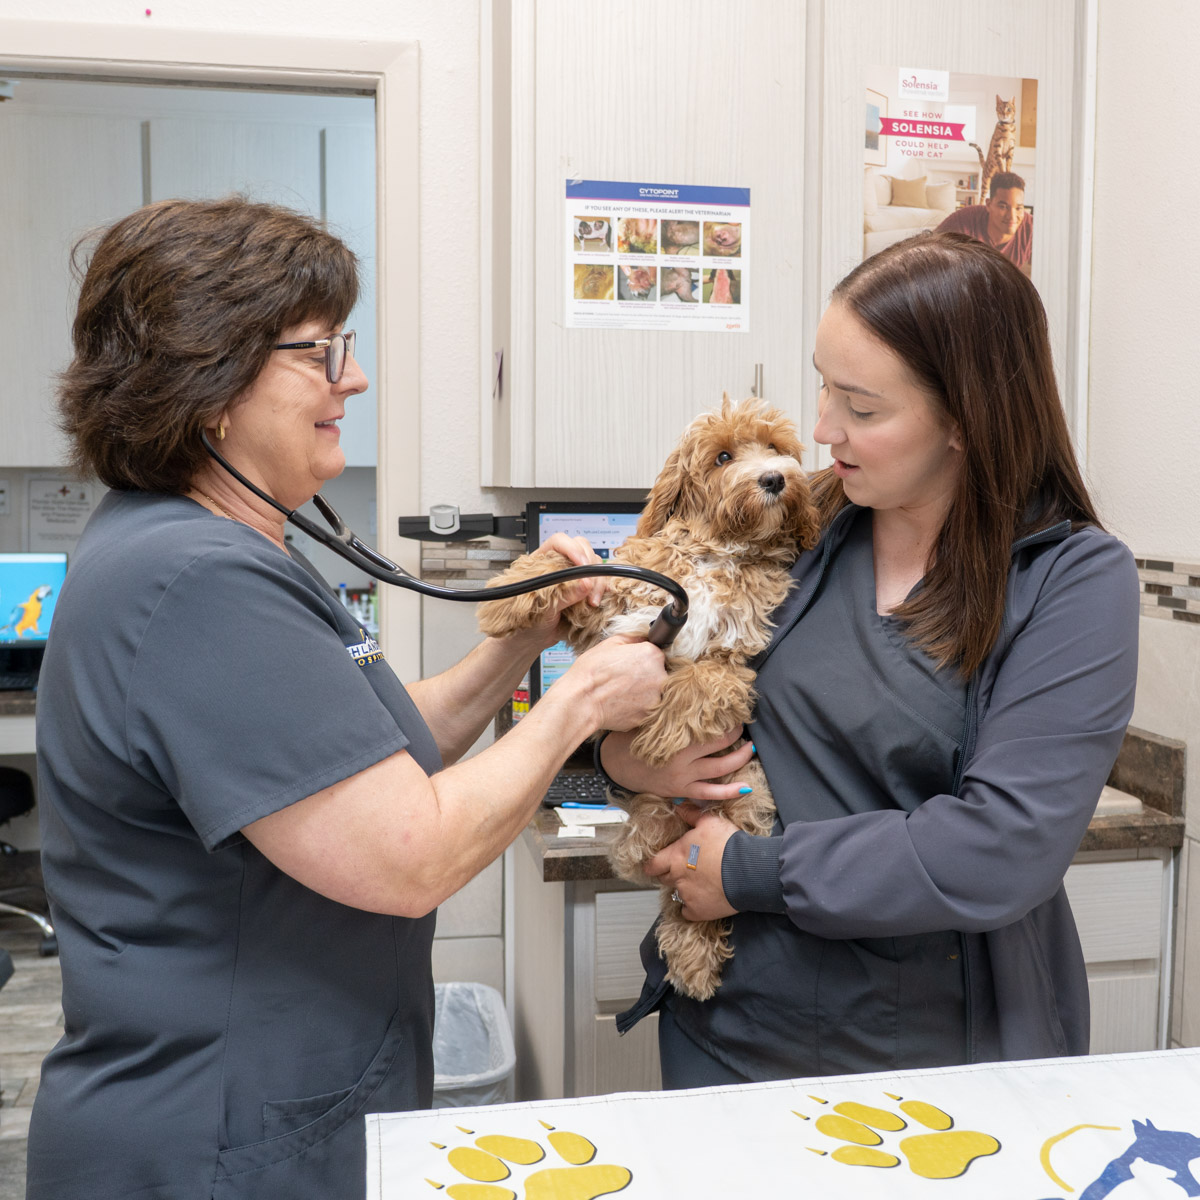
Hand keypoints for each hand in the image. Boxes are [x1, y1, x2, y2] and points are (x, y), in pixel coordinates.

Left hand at [515, 533, 608, 650]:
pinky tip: (596, 603)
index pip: (559, 542)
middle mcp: (559, 564)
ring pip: (594, 565)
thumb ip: (562, 595)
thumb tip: (584, 584)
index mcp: (541, 560)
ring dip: (598, 581)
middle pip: (582, 549)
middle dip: (590, 567)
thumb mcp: (541, 609)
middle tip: (589, 588)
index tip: (582, 565)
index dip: (572, 549)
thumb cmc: (525, 621)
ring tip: (591, 602)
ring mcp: (574, 577)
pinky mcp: (585, 590)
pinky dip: (602, 591)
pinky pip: (600, 582)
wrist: (530, 640)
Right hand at [563, 634, 665, 732]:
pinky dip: (636, 708)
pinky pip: (645, 710)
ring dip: (642, 694)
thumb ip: (632, 639)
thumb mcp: (610, 644)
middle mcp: (659, 676)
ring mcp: (655, 699)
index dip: (642, 660)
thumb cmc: (591, 671)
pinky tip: (621, 705)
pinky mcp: (647, 716)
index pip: (656, 655)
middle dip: (645, 678)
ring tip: (622, 694)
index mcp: (652, 655)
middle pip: (658, 675)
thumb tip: (643, 638)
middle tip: (624, 681)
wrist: (581, 701)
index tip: (632, 665)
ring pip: (653, 694)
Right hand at [599, 725, 754, 803]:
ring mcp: (684, 777)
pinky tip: (746, 787)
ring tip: (750, 748)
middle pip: (719, 745)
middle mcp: (682, 760)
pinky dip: (730, 792)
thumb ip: (667, 712)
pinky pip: (711, 793)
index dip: (724, 719)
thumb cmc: (630, 737)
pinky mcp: (682, 790)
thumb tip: (686, 690)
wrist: (615, 765)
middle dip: (735, 734)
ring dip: (740, 758)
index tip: (731, 711)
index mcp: (674, 739)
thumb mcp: (646, 719)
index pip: (708, 727)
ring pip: (721, 769)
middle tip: (742, 725)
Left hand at [645, 805, 736, 920]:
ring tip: (701, 882)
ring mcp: (686, 895)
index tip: (656, 865)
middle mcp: (677, 877)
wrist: (748, 870)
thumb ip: (691, 814)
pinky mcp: (698, 911)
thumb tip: (678, 806)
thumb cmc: (729, 844)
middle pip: (664, 879)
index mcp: (675, 856)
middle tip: (684, 870)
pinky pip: (689, 912)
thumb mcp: (710, 821)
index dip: (653, 865)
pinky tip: (705, 898)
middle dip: (670, 874)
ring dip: (685, 889)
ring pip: (678, 894)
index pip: (652, 865)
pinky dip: (694, 907)